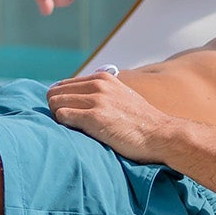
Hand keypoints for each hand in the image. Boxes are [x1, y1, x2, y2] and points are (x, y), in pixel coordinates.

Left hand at [45, 69, 174, 162]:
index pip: (63, 85)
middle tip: (67, 125)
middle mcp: (98, 85)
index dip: (61, 102)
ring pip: (54, 103)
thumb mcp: (120, 96)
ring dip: (58, 118)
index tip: (67, 116)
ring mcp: (97, 100)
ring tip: (72, 130)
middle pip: (54, 93)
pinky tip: (76, 133)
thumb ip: (100, 93)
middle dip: (56, 109)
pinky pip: (62, 116)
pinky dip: (63, 125)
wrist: (161, 135)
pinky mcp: (95, 118)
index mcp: (102, 78)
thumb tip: (76, 97)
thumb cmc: (140, 123)